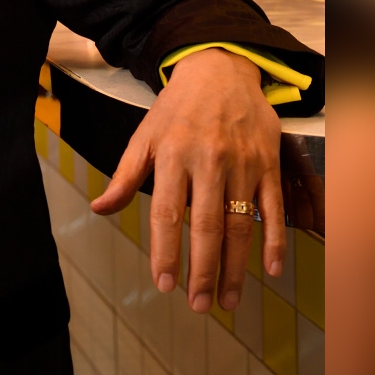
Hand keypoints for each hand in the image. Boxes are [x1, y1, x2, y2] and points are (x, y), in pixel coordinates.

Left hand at [91, 48, 283, 312]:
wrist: (220, 69)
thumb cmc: (176, 109)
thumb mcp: (144, 136)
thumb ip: (124, 176)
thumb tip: (99, 208)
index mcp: (172, 155)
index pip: (167, 213)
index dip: (165, 251)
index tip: (163, 284)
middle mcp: (208, 161)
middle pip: (206, 225)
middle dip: (201, 270)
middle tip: (197, 305)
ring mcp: (242, 163)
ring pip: (240, 223)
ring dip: (235, 267)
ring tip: (228, 300)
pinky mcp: (268, 163)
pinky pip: (273, 207)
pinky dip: (275, 240)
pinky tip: (271, 270)